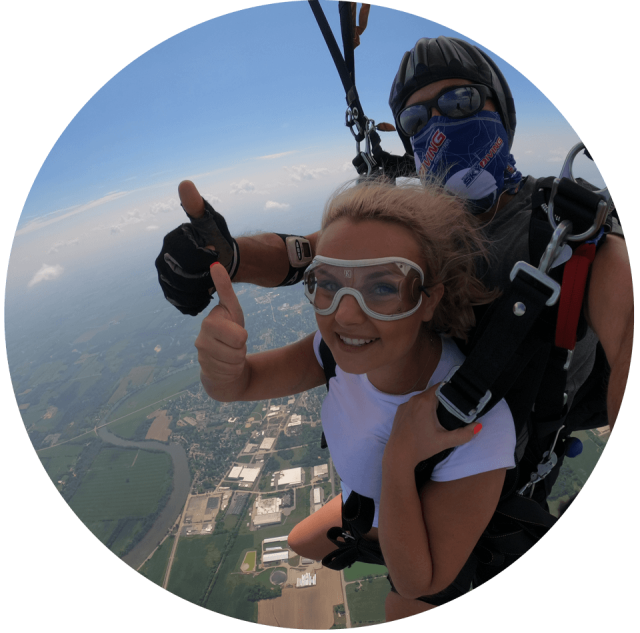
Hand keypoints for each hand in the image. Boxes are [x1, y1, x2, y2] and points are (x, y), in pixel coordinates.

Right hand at [155, 180, 238, 315]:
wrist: (219, 259)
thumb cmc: (216, 238)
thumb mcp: (210, 222)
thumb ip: (198, 207)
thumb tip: (185, 183)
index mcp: (170, 241)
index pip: (187, 256)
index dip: (205, 259)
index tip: (215, 256)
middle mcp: (161, 259)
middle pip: (183, 276)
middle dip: (202, 276)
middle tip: (216, 273)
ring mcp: (163, 277)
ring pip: (182, 291)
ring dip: (199, 291)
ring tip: (212, 285)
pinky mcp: (169, 292)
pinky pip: (180, 302)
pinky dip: (194, 302)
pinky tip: (206, 296)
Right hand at [195, 263, 247, 390]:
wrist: (222, 359)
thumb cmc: (229, 331)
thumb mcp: (232, 310)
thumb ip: (225, 289)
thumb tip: (215, 263)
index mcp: (209, 322)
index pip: (239, 335)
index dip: (242, 336)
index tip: (234, 333)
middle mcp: (201, 340)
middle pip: (239, 348)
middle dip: (242, 346)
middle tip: (234, 343)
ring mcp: (202, 358)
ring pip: (236, 361)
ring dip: (238, 358)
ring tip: (230, 353)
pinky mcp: (206, 373)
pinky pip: (231, 373)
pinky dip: (233, 370)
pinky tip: (226, 365)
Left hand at [384, 385, 481, 467]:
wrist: (398, 455)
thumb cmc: (421, 447)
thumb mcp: (445, 441)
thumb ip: (463, 434)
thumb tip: (478, 426)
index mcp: (425, 401)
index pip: (441, 387)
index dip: (452, 389)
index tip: (459, 397)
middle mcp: (414, 399)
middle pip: (432, 393)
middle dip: (443, 399)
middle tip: (453, 409)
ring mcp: (405, 405)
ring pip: (422, 399)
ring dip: (431, 404)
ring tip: (440, 415)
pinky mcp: (399, 411)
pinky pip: (413, 405)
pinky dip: (420, 409)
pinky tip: (425, 421)